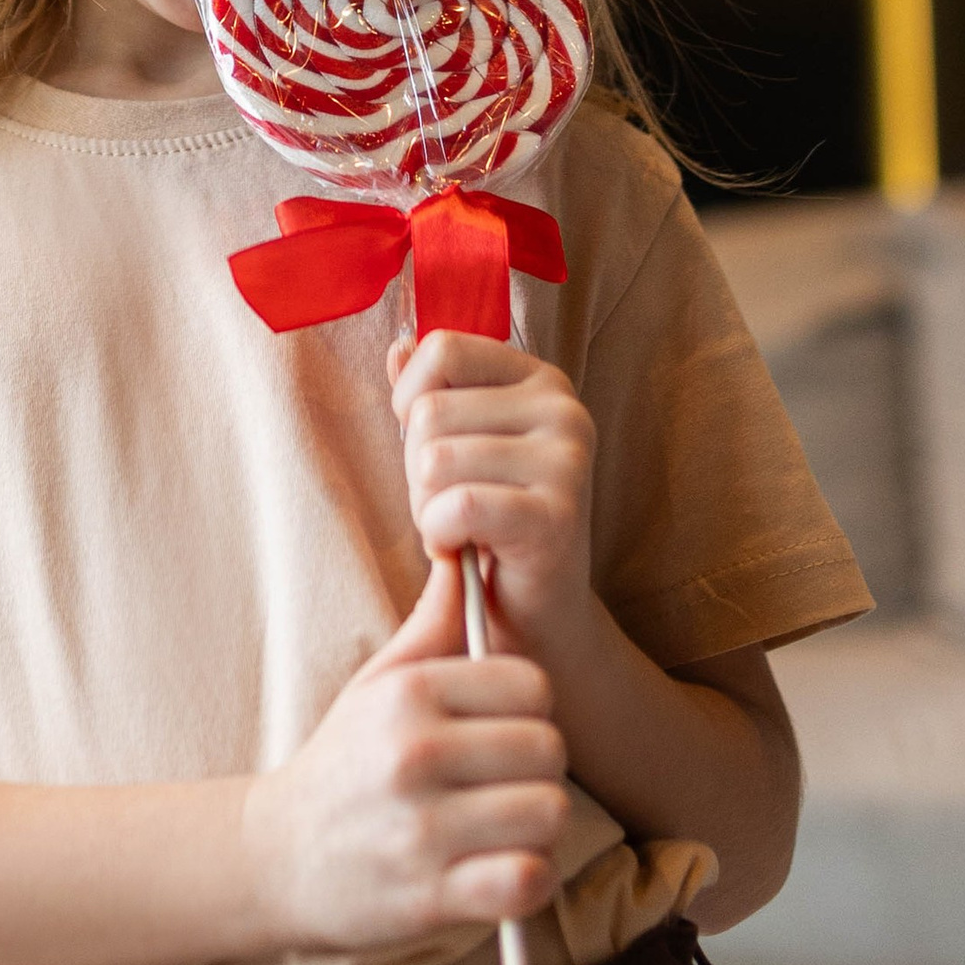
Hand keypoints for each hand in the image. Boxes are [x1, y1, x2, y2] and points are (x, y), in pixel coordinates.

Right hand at [243, 588, 569, 954]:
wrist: (277, 857)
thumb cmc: (344, 761)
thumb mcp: (378, 684)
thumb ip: (435, 621)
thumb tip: (468, 547)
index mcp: (408, 696)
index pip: (531, 685)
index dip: (528, 709)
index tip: (500, 729)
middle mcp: (414, 755)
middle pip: (550, 748)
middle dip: (538, 768)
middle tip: (506, 782)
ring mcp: (422, 829)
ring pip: (549, 812)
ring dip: (537, 827)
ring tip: (504, 827)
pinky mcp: (431, 896)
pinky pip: (528, 879)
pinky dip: (528, 880)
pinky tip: (501, 871)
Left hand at [386, 329, 597, 664]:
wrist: (536, 617)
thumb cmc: (489, 526)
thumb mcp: (459, 447)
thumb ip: (432, 394)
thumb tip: (397, 347)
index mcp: (540, 379)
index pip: (441, 349)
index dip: (412, 401)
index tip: (436, 446)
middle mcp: (564, 409)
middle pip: (428, 411)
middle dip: (416, 469)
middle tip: (452, 504)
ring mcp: (567, 461)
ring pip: (434, 459)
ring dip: (426, 507)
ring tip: (461, 528)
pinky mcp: (558, 516)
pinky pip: (457, 505)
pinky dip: (439, 534)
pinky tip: (461, 548)